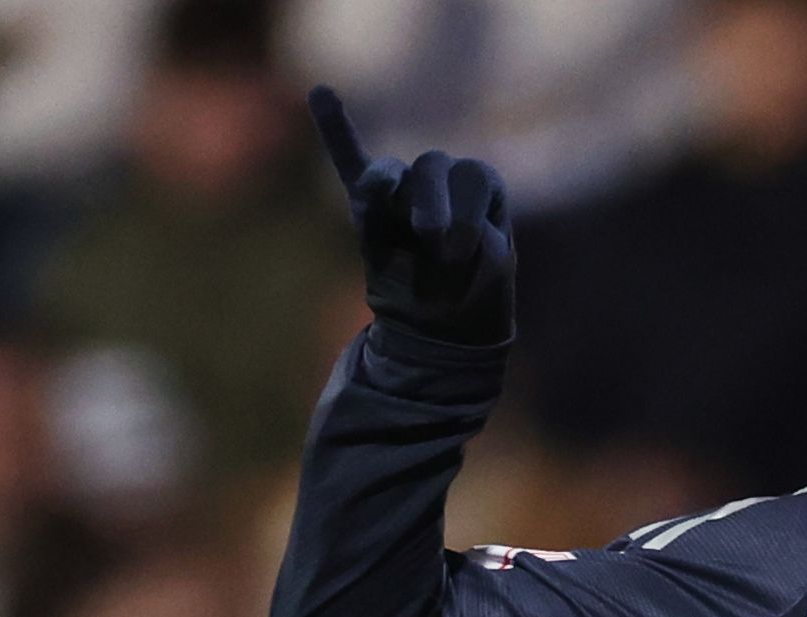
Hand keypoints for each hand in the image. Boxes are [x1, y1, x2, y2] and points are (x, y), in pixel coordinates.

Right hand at [310, 85, 514, 348]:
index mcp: (478, 189)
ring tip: (387, 211)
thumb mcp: (485, 272)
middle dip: (433, 201)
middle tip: (434, 239)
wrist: (444, 332)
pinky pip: (349, 162)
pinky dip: (335, 130)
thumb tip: (425, 227)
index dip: (470, 211)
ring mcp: (402, 193)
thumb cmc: (473, 297)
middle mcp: (440, 181)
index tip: (466, 251)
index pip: (474, 176)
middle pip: (433, 165)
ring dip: (387, 190)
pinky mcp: (368, 211)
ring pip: (390, 175)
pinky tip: (321, 93)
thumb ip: (463, 239)